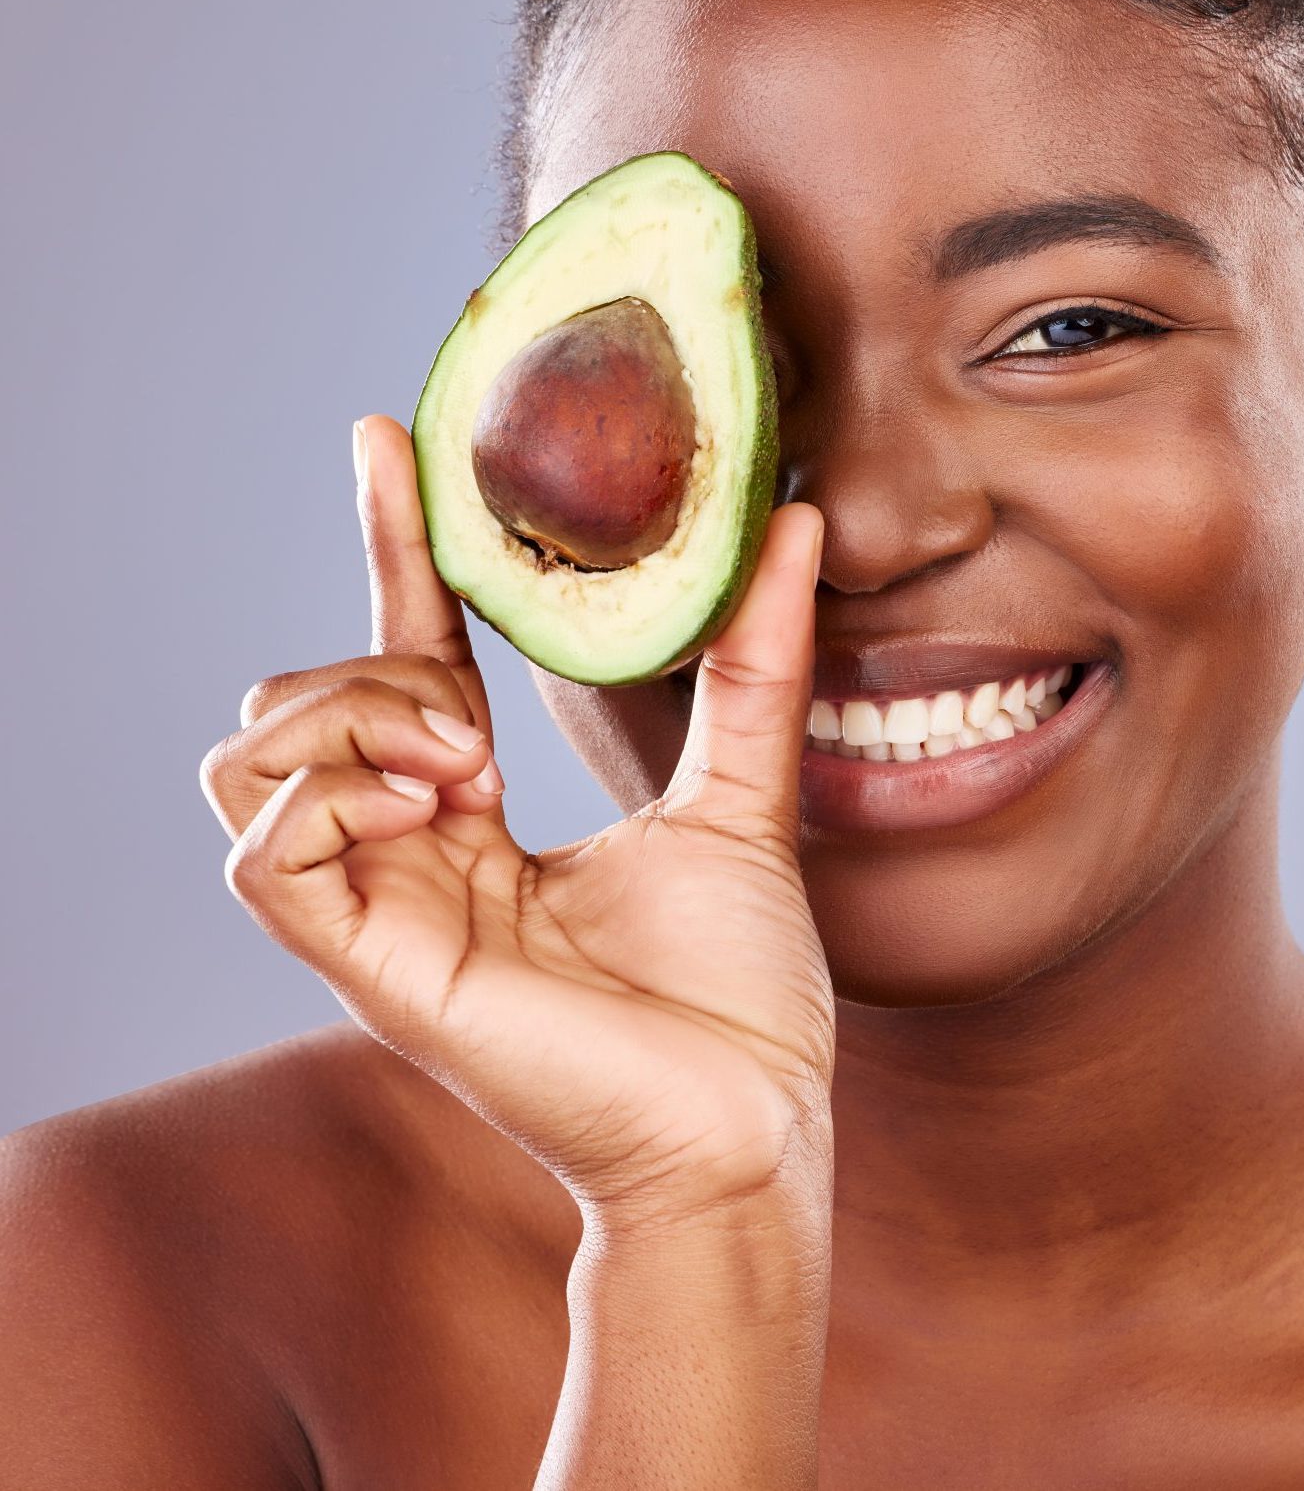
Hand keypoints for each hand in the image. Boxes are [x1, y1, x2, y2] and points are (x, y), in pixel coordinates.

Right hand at [201, 415, 832, 1223]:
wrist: (749, 1120)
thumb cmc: (738, 990)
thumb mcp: (742, 790)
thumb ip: (756, 661)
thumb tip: (798, 523)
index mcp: (478, 820)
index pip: (403, 656)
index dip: (388, 546)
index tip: (387, 439)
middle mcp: (411, 858)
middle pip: (293, 701)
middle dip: (374, 661)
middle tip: (483, 725)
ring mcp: (379, 912)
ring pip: (250, 759)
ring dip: (355, 717)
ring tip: (466, 759)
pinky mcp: (367, 966)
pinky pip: (260, 847)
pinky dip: (332, 792)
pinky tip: (438, 800)